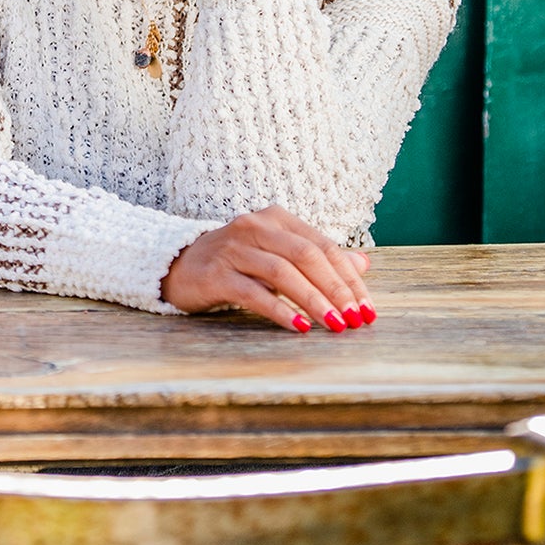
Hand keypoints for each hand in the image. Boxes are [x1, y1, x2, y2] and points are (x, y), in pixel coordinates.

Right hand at [162, 205, 375, 332]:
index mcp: (275, 219)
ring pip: (282, 272)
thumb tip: (363, 264)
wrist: (178, 266)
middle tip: (355, 319)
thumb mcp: (279, 255)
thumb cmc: (237, 263)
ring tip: (334, 324)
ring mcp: (232, 249)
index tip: (366, 308)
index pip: (322, 245)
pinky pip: (253, 292)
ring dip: (313, 300)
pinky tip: (298, 326)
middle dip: (336, 289)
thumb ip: (318, 258)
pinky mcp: (215, 274)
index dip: (348, 277)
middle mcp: (254, 227)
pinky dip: (279, 309)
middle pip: (305, 255)